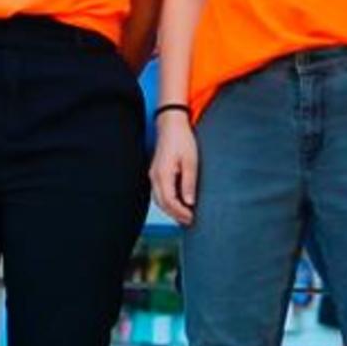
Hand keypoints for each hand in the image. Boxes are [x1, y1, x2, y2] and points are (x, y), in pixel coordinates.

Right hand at [149, 110, 199, 225]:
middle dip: (176, 215)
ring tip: (185, 215)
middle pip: (162, 204)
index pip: (170, 201)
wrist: (171, 124)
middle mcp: (154, 177)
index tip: (193, 218)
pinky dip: (168, 201)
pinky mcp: (156, 172)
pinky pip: (159, 192)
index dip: (181, 213)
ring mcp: (153, 174)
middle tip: (190, 221)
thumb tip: (189, 202)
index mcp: (163, 174)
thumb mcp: (190, 161)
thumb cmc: (182, 140)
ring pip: (159, 199)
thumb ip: (189, 182)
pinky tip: (178, 203)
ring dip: (171, 209)